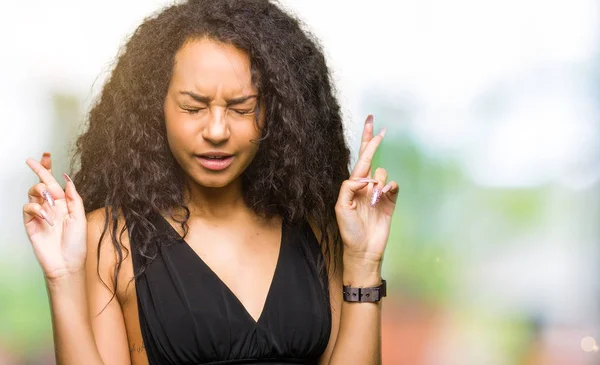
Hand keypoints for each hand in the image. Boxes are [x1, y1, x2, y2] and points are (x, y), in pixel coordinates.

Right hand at [22, 153, 86, 280]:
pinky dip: (37, 209)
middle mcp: (51, 206)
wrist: (67, 264)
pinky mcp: (30, 223)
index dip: (48, 168)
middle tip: (40, 168)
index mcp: (65, 203)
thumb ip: (74, 198)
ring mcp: (40, 214)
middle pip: (41, 183)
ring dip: (42, 195)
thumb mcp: (80, 218)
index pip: (54, 182)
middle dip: (40, 172)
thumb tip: (67, 179)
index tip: (44, 155)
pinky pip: (28, 207)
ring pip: (33, 192)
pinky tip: (47, 219)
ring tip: (52, 206)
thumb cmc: (76, 244)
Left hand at [335, 115, 398, 263]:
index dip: (366, 143)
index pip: (360, 159)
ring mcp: (379, 193)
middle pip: (371, 158)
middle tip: (376, 125)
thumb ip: (349, 188)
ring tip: (373, 201)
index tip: (373, 126)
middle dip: (372, 142)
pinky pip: (394, 187)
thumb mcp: (341, 208)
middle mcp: (367, 185)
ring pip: (383, 174)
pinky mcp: (390, 202)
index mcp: (354, 185)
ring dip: (378, 184)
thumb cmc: (349, 230)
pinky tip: (385, 196)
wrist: (363, 250)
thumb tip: (364, 177)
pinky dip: (390, 189)